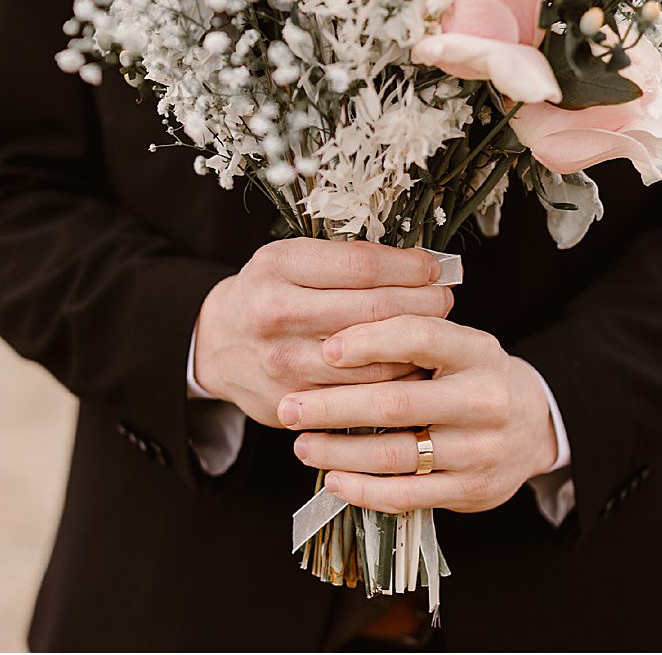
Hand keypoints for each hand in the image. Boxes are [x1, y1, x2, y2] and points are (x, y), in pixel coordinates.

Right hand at [192, 240, 451, 426]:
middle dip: (423, 304)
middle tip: (444, 300)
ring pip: (373, 360)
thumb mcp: (295, 258)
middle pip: (373, 311)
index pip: (363, 266)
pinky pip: (361, 397)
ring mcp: (283, 363)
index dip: (409, 268)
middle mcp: (276, 314)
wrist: (217, 344)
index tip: (434, 269)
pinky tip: (410, 366)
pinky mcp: (291, 403)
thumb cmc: (271, 292)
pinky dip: (394, 382)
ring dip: (416, 346)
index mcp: (279, 266)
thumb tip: (423, 267)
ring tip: (434, 332)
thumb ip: (349, 259)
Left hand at [285, 317, 558, 513]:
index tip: (326, 349)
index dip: (369, 341)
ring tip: (302, 444)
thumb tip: (333, 340)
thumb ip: (412, 339)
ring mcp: (480, 450)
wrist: (536, 427)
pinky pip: (405, 495)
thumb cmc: (478, 379)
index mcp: (480, 353)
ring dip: (338, 451)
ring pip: (394, 455)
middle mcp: (484, 400)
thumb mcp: (460, 347)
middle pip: (397, 403)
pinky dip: (362, 490)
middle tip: (290, 406)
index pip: (421, 337)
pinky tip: (334, 479)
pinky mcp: (470, 490)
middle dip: (333, 406)